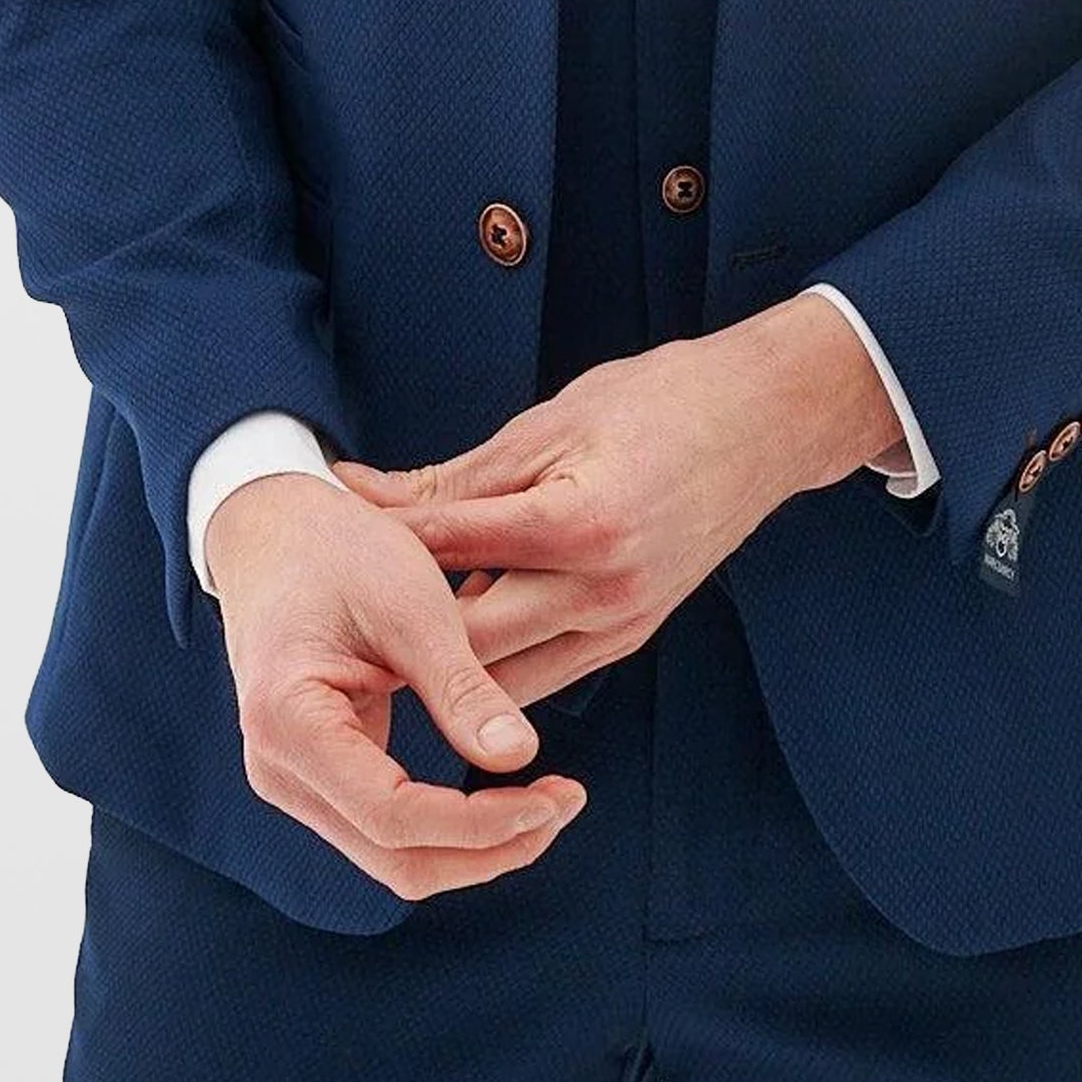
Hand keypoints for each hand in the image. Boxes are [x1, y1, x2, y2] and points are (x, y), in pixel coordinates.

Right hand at [202, 472, 586, 895]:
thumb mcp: (410, 606)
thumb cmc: (338, 549)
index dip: (482, 823)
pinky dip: (453, 826)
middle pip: (397, 860)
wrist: (274, 528)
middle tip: (565, 803)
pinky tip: (507, 793)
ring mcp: (295, 779)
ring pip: (396, 858)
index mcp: (290, 722)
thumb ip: (460, 686)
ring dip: (476, 847)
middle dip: (490, 848)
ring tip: (549, 802)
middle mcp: (279, 770)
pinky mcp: (320, 774)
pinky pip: (391, 829)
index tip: (554, 798)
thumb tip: (521, 758)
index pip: (395, 817)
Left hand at [329, 298, 903, 708]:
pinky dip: (492, 665)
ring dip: (441, 666)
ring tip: (373, 646)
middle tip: (328, 621)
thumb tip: (361, 491)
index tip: (317, 536)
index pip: (447, 547)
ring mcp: (622, 623)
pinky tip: (449, 642)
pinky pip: (545, 675)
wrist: (764, 422)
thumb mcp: (550, 420)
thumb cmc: (657, 401)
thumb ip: (457, 476)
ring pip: (501, 680)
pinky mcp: (632, 637)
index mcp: (577, 521)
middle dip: (396, 634)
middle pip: (466, 643)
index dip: (374, 543)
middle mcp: (602, 589)